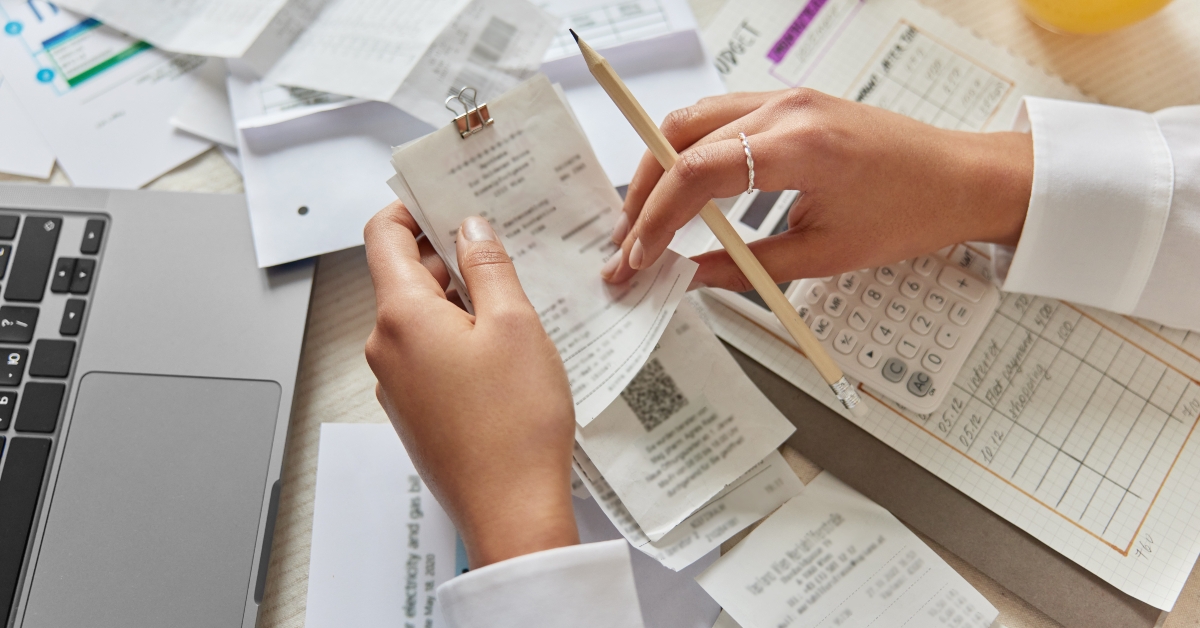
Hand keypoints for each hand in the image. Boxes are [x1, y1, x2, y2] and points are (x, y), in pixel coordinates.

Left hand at [364, 201, 578, 567]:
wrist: (511, 510)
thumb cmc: (515, 423)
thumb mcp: (515, 325)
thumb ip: (488, 266)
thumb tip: (470, 228)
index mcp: (401, 316)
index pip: (382, 237)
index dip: (410, 208)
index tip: (442, 197)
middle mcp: (385, 348)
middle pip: (404, 277)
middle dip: (448, 256)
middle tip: (500, 245)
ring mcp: (396, 384)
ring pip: (419, 319)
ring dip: (458, 300)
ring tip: (513, 301)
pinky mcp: (415, 412)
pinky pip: (428, 356)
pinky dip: (457, 338)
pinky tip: (503, 350)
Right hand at [601, 88, 1033, 289]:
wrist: (963, 178)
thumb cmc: (911, 212)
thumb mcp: (825, 255)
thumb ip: (747, 266)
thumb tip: (690, 277)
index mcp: (799, 147)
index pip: (696, 173)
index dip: (655, 218)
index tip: (638, 256)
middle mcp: (786, 110)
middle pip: (681, 137)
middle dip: (643, 192)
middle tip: (628, 241)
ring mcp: (787, 100)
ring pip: (693, 120)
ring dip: (660, 166)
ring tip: (646, 217)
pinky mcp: (791, 104)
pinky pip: (720, 117)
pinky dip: (690, 151)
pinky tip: (684, 187)